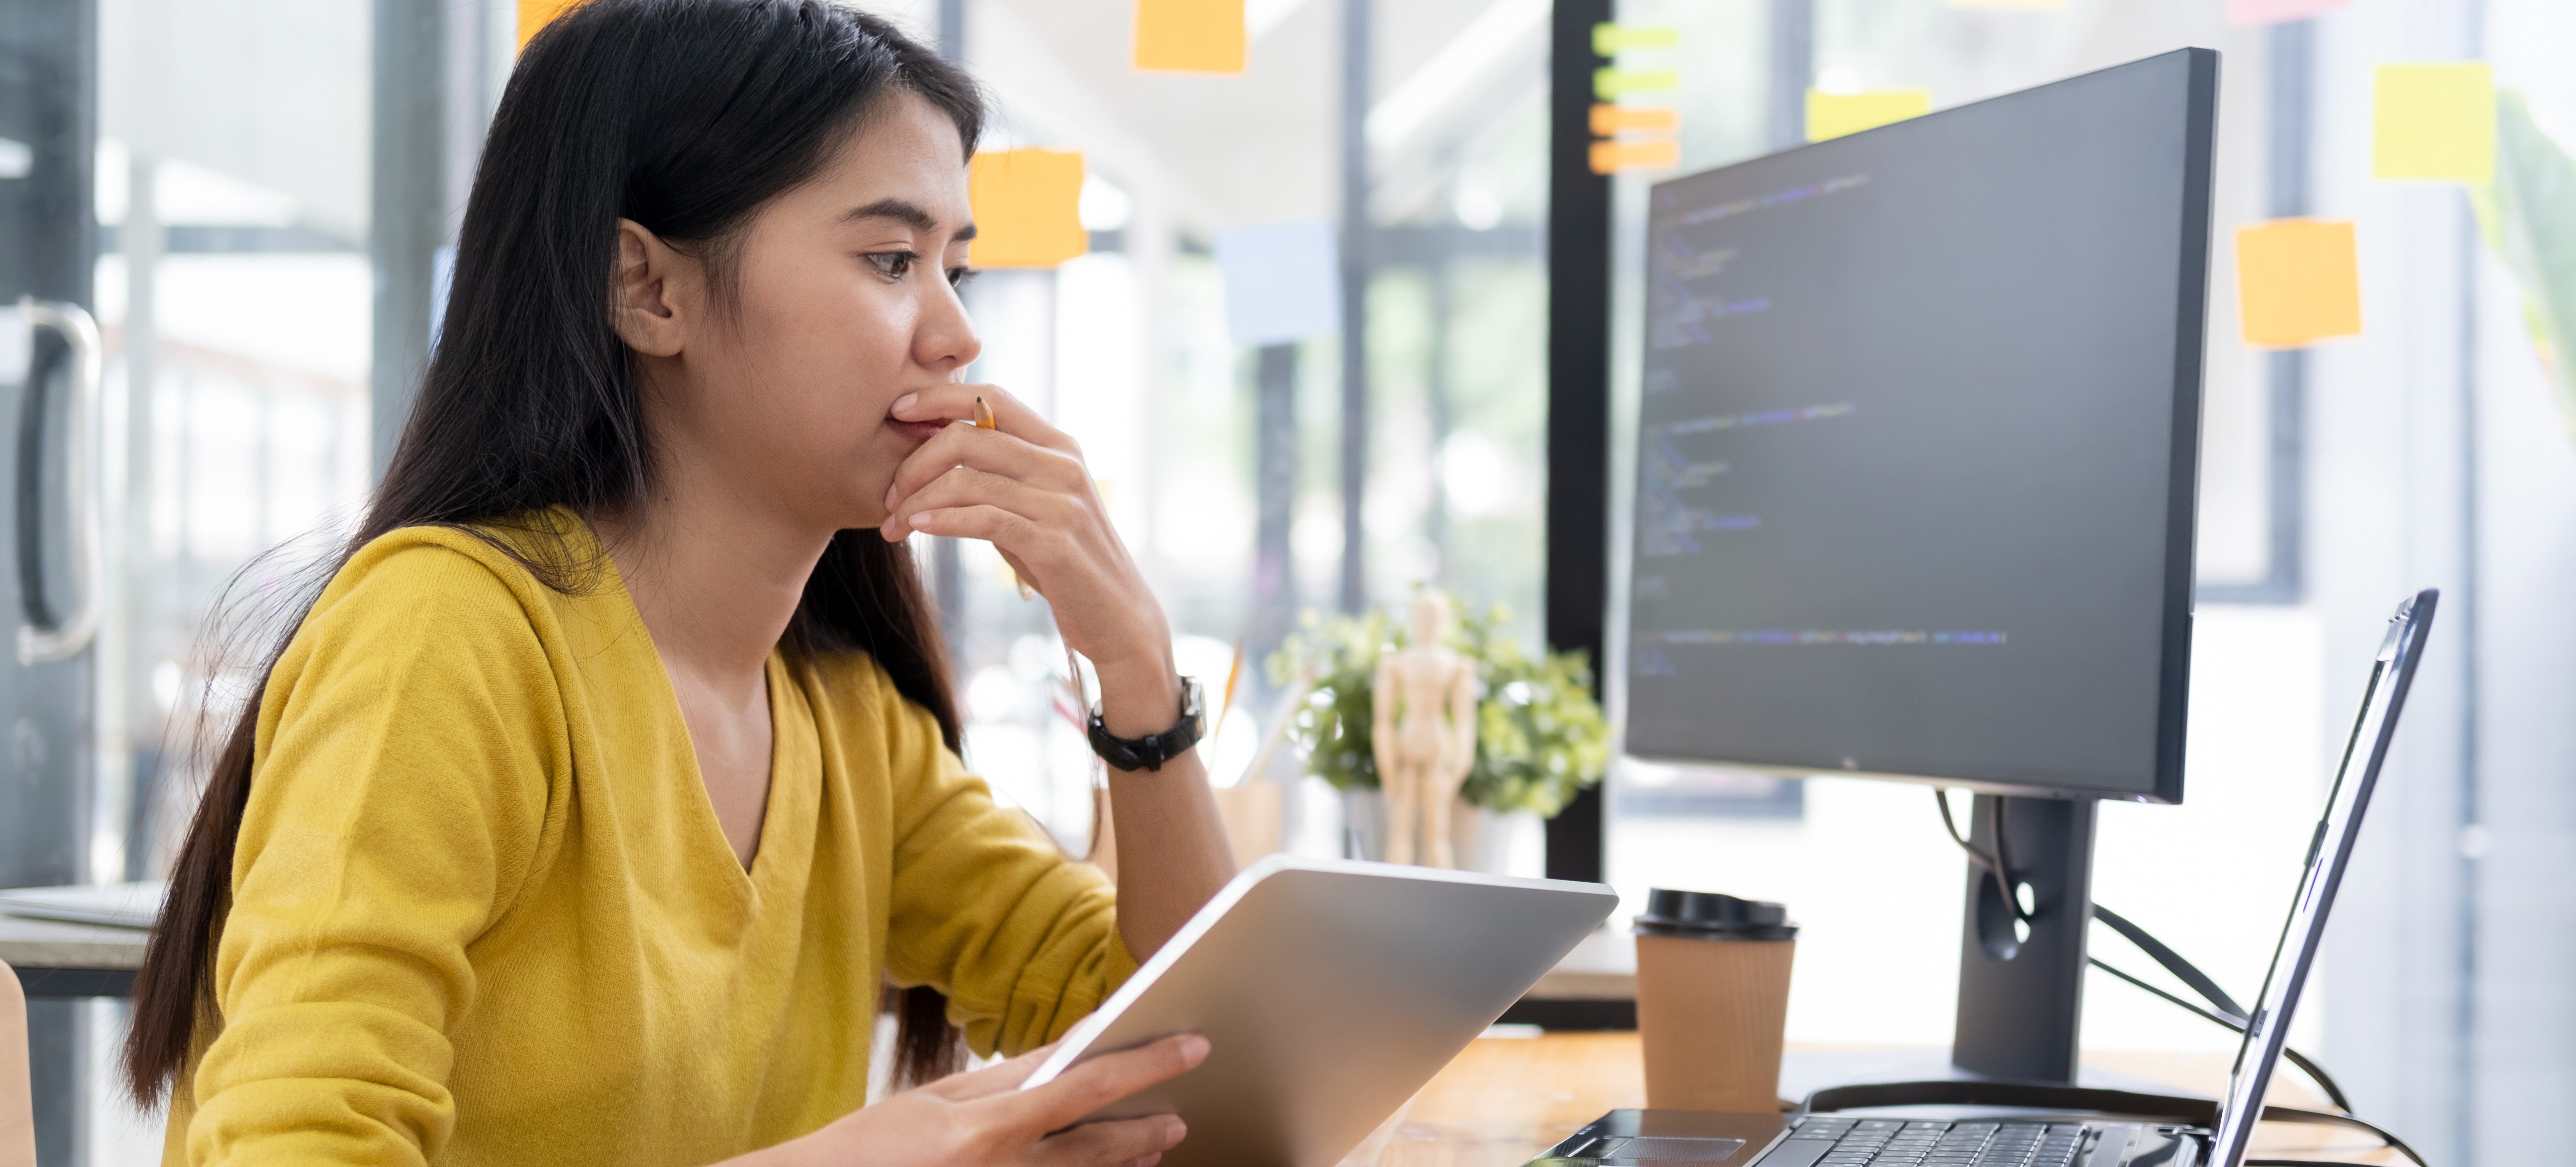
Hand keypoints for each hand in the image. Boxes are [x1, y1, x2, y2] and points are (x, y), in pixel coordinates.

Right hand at [748, 1034, 1207, 1166]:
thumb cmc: (872, 1147)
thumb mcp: (935, 1099)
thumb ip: (1007, 1078)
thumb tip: (1070, 1052)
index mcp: (986, 1127)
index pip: (1086, 1084)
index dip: (1145, 1063)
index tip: (1191, 1046)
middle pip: (1097, 1145)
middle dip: (1147, 1128)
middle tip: (1182, 1117)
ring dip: (1125, 1162)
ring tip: (1155, 1147)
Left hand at [880, 385, 1178, 734]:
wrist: (1118, 619)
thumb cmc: (1065, 563)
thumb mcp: (1036, 507)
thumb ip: (1001, 476)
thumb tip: (937, 451)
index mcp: (1059, 446)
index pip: (992, 398)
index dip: (939, 397)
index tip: (896, 412)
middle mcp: (1064, 465)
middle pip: (969, 436)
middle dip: (914, 461)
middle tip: (887, 494)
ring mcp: (1062, 502)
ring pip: (968, 480)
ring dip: (917, 500)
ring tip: (892, 524)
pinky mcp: (1054, 542)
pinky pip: (984, 518)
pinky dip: (941, 521)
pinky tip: (917, 528)